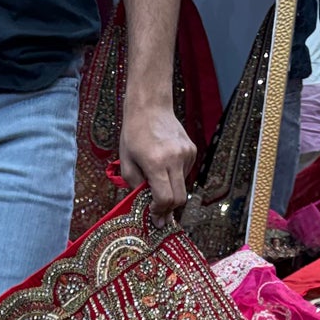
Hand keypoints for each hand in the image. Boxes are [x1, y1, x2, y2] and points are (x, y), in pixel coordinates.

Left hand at [118, 98, 195, 216]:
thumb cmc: (134, 135)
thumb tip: (148, 209)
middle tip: (158, 212)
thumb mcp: (126, 164)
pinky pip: (185, 174)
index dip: (159, 211)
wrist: (150, 107)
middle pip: (179, 198)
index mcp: (156, 163)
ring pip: (183, 187)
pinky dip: (175, 178)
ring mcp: (187, 154)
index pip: (165, 199)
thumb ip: (137, 188)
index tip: (152, 213)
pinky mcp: (192, 150)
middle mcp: (175, 159)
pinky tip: (164, 166)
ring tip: (157, 179)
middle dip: (168, 209)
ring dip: (170, 190)